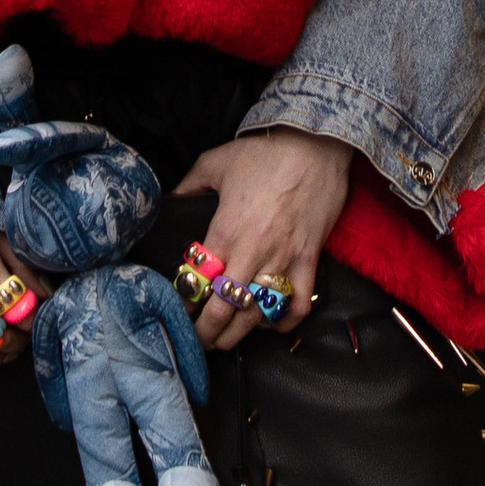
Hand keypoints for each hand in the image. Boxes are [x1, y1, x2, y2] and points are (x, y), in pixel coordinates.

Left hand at [174, 128, 351, 350]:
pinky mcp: (309, 261)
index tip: (178, 313)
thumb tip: (169, 200)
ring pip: (257, 315)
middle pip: (223, 310)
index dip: (185, 305)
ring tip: (227, 341)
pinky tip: (271, 324)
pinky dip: (284, 321)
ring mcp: (283, 260)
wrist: (315, 144)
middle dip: (207, 333)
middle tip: (198, 340)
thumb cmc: (264, 152)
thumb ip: (188, 185)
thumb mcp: (214, 162)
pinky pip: (298, 304)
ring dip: (240, 335)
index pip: (197, 284)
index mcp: (223, 232)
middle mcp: (251, 253)